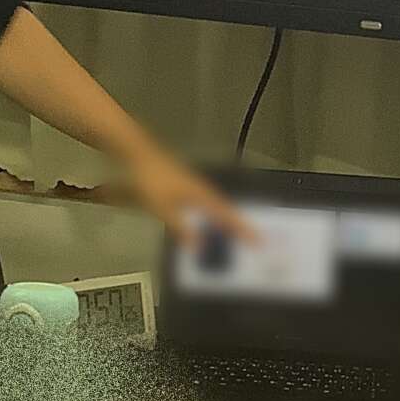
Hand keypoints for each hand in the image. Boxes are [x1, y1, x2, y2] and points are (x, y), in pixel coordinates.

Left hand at [125, 149, 252, 245]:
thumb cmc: (152, 181)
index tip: (259, 239)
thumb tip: (199, 246)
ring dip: (227, 218)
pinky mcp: (186, 185)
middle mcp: (202, 190)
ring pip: (217, 205)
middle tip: (254, 237)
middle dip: (239, 224)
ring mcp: (194, 186)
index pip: (226, 216)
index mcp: (201, 195)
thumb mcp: (164, 209)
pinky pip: (206, 202)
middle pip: (226, 209)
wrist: (140, 154)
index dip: (242, 229)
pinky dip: (213, 212)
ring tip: (236, 230)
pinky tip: (208, 218)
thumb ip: (181, 228)